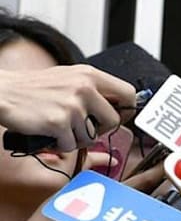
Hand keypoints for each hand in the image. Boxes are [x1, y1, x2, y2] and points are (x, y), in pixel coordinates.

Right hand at [0, 65, 134, 150]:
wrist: (2, 92)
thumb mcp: (69, 78)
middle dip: (100, 129)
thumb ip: (94, 89)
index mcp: (89, 75)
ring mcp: (72, 105)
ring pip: (91, 136)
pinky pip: (71, 145)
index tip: (116, 116)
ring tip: (59, 125)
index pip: (128, 93)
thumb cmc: (35, 88)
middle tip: (81, 126)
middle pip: (114, 121)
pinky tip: (49, 132)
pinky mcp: (59, 122)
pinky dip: (60, 144)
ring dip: (76, 137)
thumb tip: (123, 105)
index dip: (126, 110)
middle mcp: (84, 87)